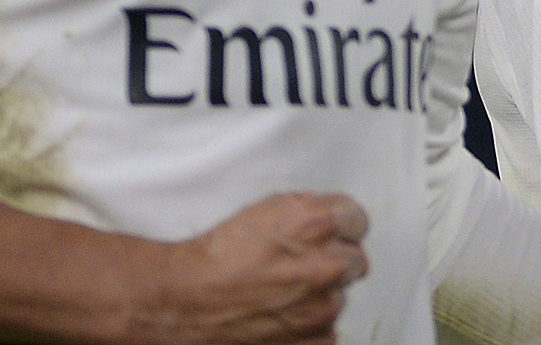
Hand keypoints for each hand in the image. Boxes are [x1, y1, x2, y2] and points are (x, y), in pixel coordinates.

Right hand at [137, 193, 368, 344]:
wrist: (182, 301)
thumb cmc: (216, 257)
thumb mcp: (268, 210)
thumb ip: (314, 213)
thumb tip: (337, 223)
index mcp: (317, 224)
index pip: (357, 220)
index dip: (338, 228)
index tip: (324, 235)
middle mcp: (325, 266)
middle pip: (354, 259)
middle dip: (331, 260)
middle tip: (297, 266)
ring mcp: (320, 308)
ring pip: (340, 295)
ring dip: (320, 295)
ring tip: (281, 294)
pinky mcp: (312, 340)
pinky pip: (328, 330)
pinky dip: (310, 327)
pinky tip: (282, 317)